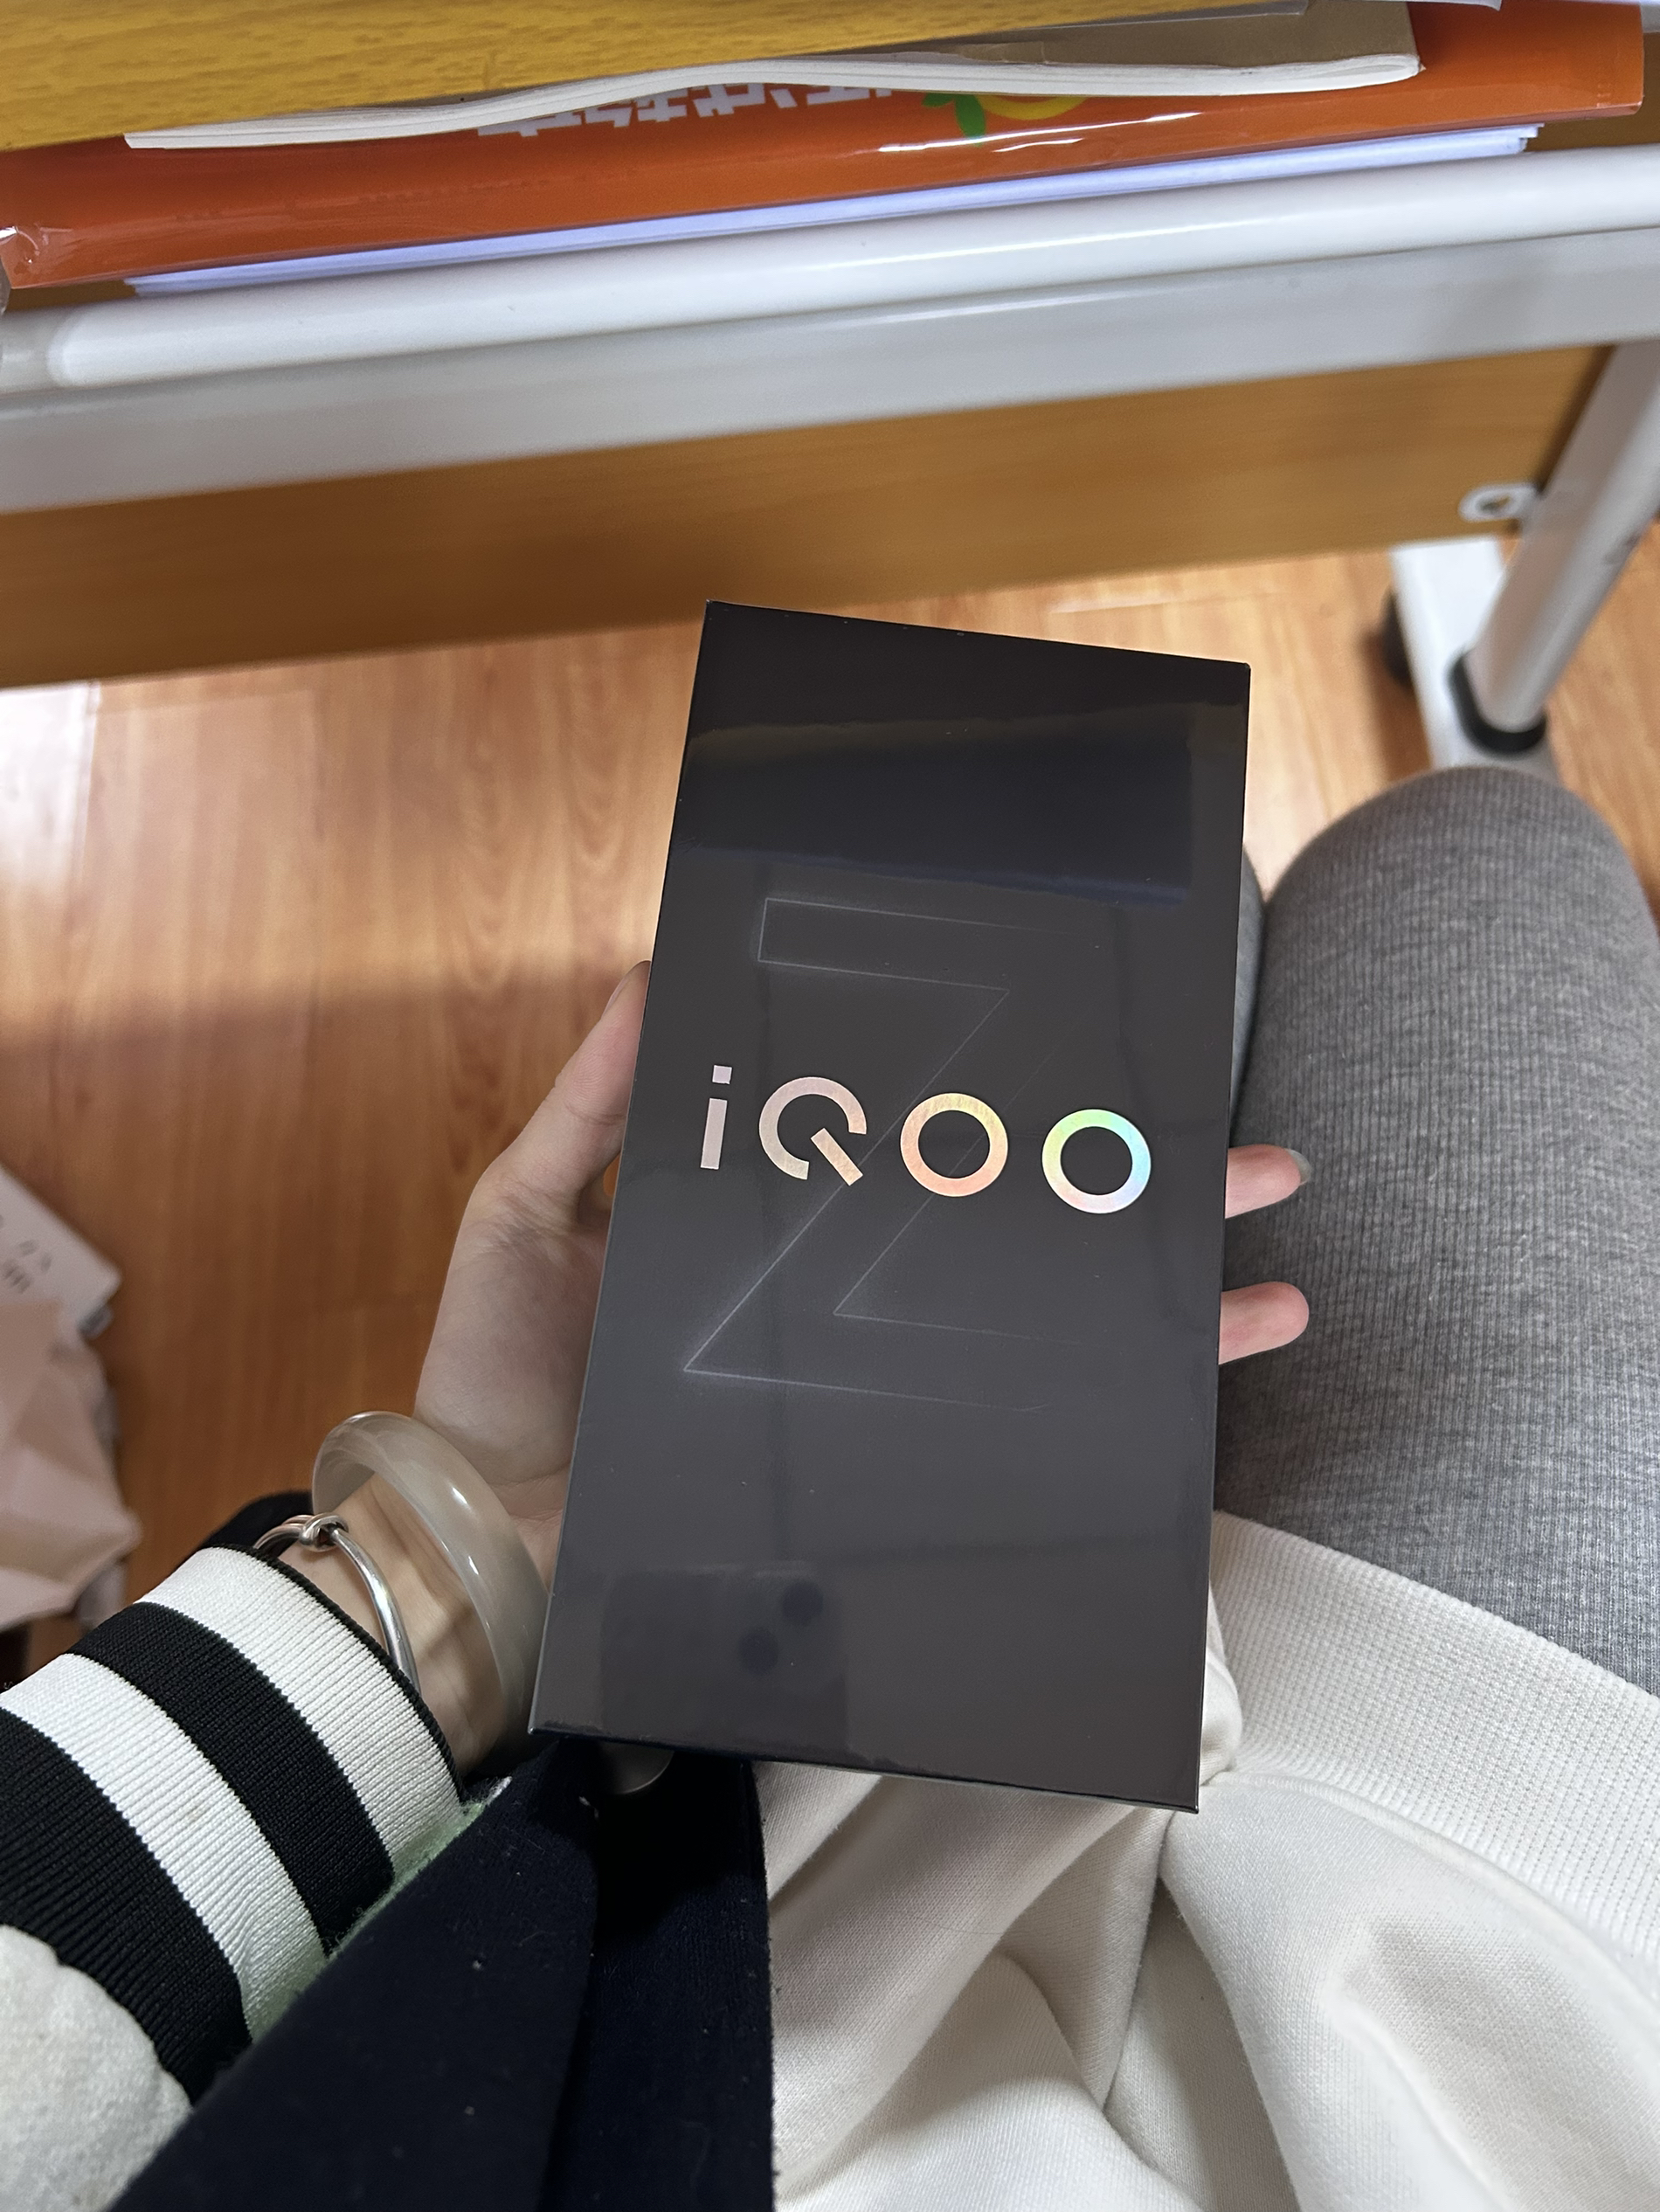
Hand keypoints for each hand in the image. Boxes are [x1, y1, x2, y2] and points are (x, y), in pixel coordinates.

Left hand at [416, 971, 1310, 1576]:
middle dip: (1137, 1199)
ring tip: (1274, 1267)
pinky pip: (996, 1436)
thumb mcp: (531, 1210)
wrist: (473, 1531)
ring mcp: (868, 1388)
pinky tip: (1193, 1389)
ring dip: (1165, 1306)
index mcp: (777, 1226)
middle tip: (1251, 1156)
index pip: (915, 1152)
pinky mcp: (865, 1466)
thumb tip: (650, 967)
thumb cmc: (495, 1375)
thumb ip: (597, 1103)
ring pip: (1041, 1333)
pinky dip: (1100, 1415)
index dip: (1004, 1109)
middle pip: (1013, 1236)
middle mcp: (846, 1305)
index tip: (1092, 1054)